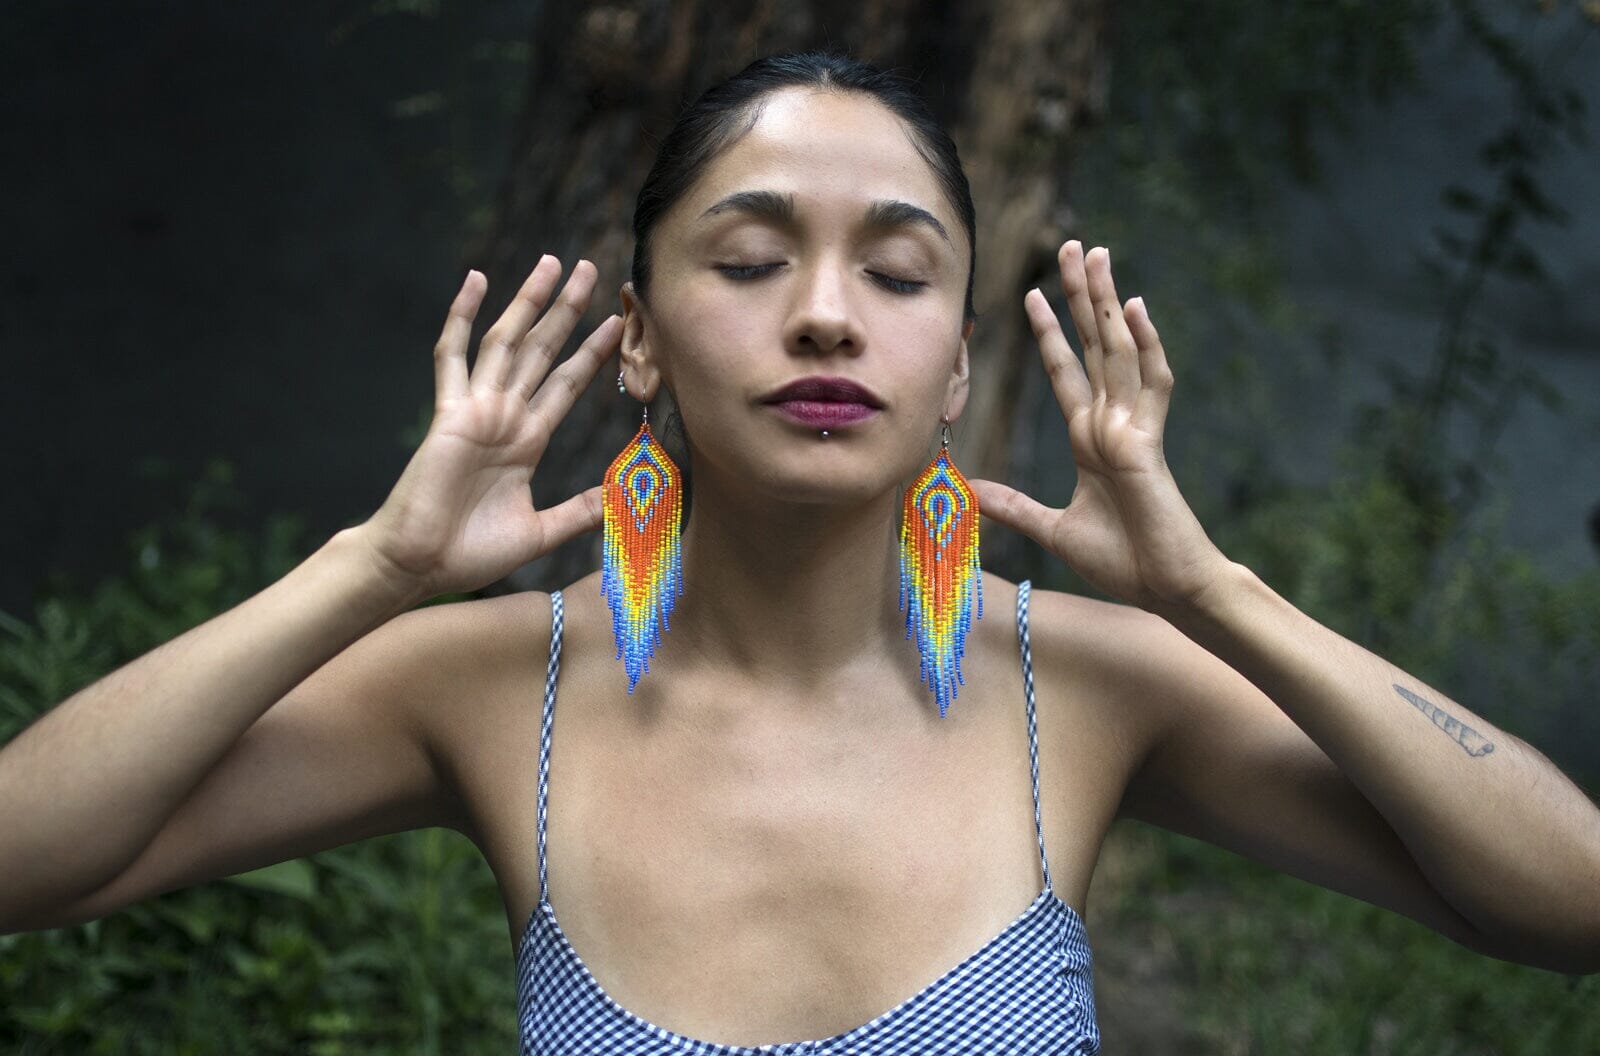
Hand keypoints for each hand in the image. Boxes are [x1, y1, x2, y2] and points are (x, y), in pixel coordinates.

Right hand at [359, 255, 619, 601]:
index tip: (616, 323)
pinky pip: (453, 356)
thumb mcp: (541, 531)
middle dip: (567, 311)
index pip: (566, 384)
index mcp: (526, 441)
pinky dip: (462, 317)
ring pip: (508, 342)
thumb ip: (580, 512)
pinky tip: (475, 280)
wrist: (420, 564)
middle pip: (542, 350)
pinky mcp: (449, 413)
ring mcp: (476, 410)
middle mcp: (505, 416)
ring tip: (553, 264)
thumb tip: (622, 501)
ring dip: (529, 302)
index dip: (591, 354)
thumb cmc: (470, 552)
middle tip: (590, 269)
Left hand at [969, 241, 1233, 613]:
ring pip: (1119, 350)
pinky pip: (1150, 384)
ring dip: (1107, 301)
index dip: (1050, 333)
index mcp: (1090, 438)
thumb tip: (971, 492)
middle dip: (1082, 297)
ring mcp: (1132, 428)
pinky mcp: (1148, 443)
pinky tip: (1134, 308)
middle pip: (1094, 345)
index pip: (1066, 372)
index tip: (1031, 295)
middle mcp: (1111, 423)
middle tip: (1073, 246)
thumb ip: (1016, 507)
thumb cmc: (1123, 562)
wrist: (1166, 589)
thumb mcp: (1054, 530)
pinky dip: (1146, 345)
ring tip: (1097, 255)